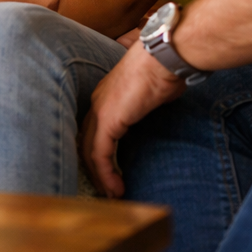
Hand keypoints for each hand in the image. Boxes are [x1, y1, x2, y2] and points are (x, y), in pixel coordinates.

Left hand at [81, 43, 187, 198]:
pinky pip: (100, 154)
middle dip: (94, 169)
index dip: (98, 154)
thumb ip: (147, 105)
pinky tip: (115, 187)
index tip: (109, 173)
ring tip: (112, 194)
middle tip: (106, 190)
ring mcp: (100, 110)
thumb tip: (154, 110)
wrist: (165, 57)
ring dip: (100, 177)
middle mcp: (98, 103)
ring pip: (90, 152)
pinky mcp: (108, 120)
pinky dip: (105, 173)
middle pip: (86, 143)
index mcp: (106, 97)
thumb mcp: (153, 93)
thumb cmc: (164, 69)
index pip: (93, 131)